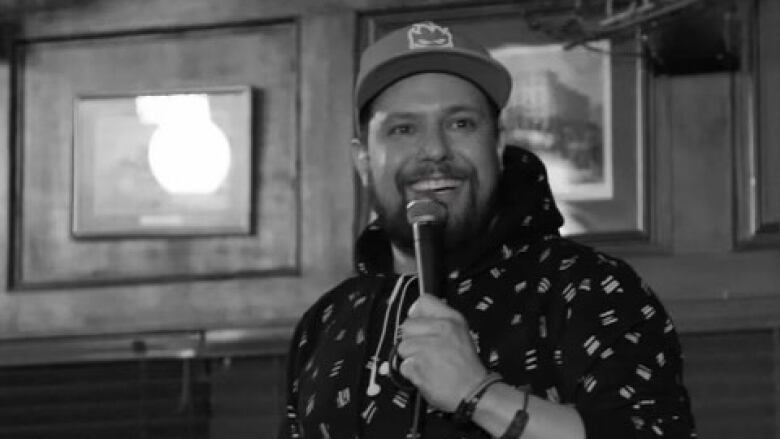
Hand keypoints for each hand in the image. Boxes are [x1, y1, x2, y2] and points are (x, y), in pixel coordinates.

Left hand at [397, 294, 486, 411]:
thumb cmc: (467, 367)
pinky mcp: (417, 366)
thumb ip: (439, 320)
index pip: (424, 301)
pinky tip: (425, 373)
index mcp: (451, 320)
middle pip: (406, 325)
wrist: (473, 392)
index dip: (417, 313)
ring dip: (410, 357)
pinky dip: (411, 372)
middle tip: (426, 350)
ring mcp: (427, 348)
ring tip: (427, 363)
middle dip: (412, 339)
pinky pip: (402, 365)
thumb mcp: (461, 332)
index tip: (419, 323)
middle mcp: (440, 330)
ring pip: (402, 346)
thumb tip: (415, 312)